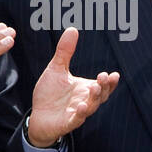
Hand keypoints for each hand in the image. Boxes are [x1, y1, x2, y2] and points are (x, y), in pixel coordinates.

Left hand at [26, 27, 119, 146]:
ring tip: (94, 88)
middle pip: (101, 95)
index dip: (110, 82)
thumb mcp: (56, 69)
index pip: (103, 85)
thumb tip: (73, 29)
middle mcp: (86, 100)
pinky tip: (81, 107)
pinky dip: (81, 114)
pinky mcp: (68, 122)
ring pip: (91, 106)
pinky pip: (77, 119)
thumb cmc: (50, 94)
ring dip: (94, 98)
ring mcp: (78, 112)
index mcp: (86, 89)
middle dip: (104, 87)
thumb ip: (65, 52)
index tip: (114, 74)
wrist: (38, 116)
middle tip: (104, 76)